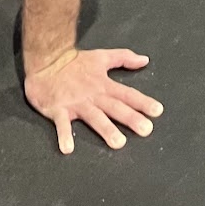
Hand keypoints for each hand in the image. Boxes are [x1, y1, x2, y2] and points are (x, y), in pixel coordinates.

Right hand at [24, 46, 161, 156]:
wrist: (47, 60)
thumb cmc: (75, 62)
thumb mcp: (102, 57)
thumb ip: (124, 58)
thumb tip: (145, 60)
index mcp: (104, 85)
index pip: (127, 94)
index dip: (143, 102)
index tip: (158, 111)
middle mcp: (93, 95)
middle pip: (115, 107)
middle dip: (131, 118)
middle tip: (146, 130)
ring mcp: (76, 103)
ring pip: (94, 117)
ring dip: (106, 129)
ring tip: (118, 143)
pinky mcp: (58, 109)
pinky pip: (61, 124)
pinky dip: (64, 135)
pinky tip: (68, 148)